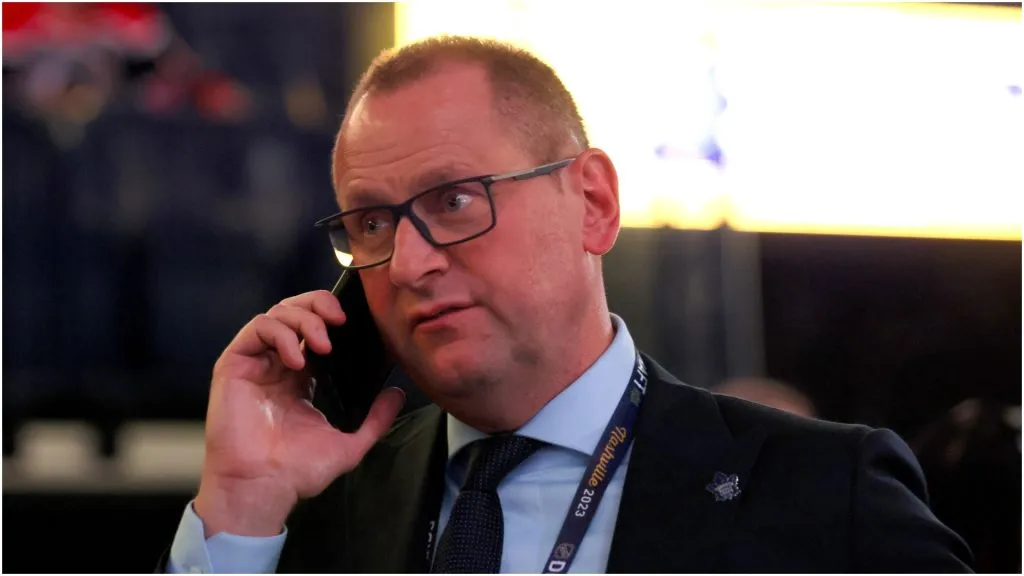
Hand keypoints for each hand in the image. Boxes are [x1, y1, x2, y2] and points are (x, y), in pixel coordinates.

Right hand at [194, 290, 405, 536]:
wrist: (263, 487)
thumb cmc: (297, 472)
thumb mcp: (349, 443)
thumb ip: (375, 419)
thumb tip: (398, 394)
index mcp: (301, 378)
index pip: (315, 329)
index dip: (332, 317)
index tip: (353, 325)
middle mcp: (277, 365)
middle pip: (295, 311)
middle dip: (319, 306)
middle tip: (340, 321)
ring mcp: (255, 363)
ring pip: (277, 314)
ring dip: (304, 320)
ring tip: (323, 345)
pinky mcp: (234, 365)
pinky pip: (257, 328)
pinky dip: (280, 333)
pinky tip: (297, 358)